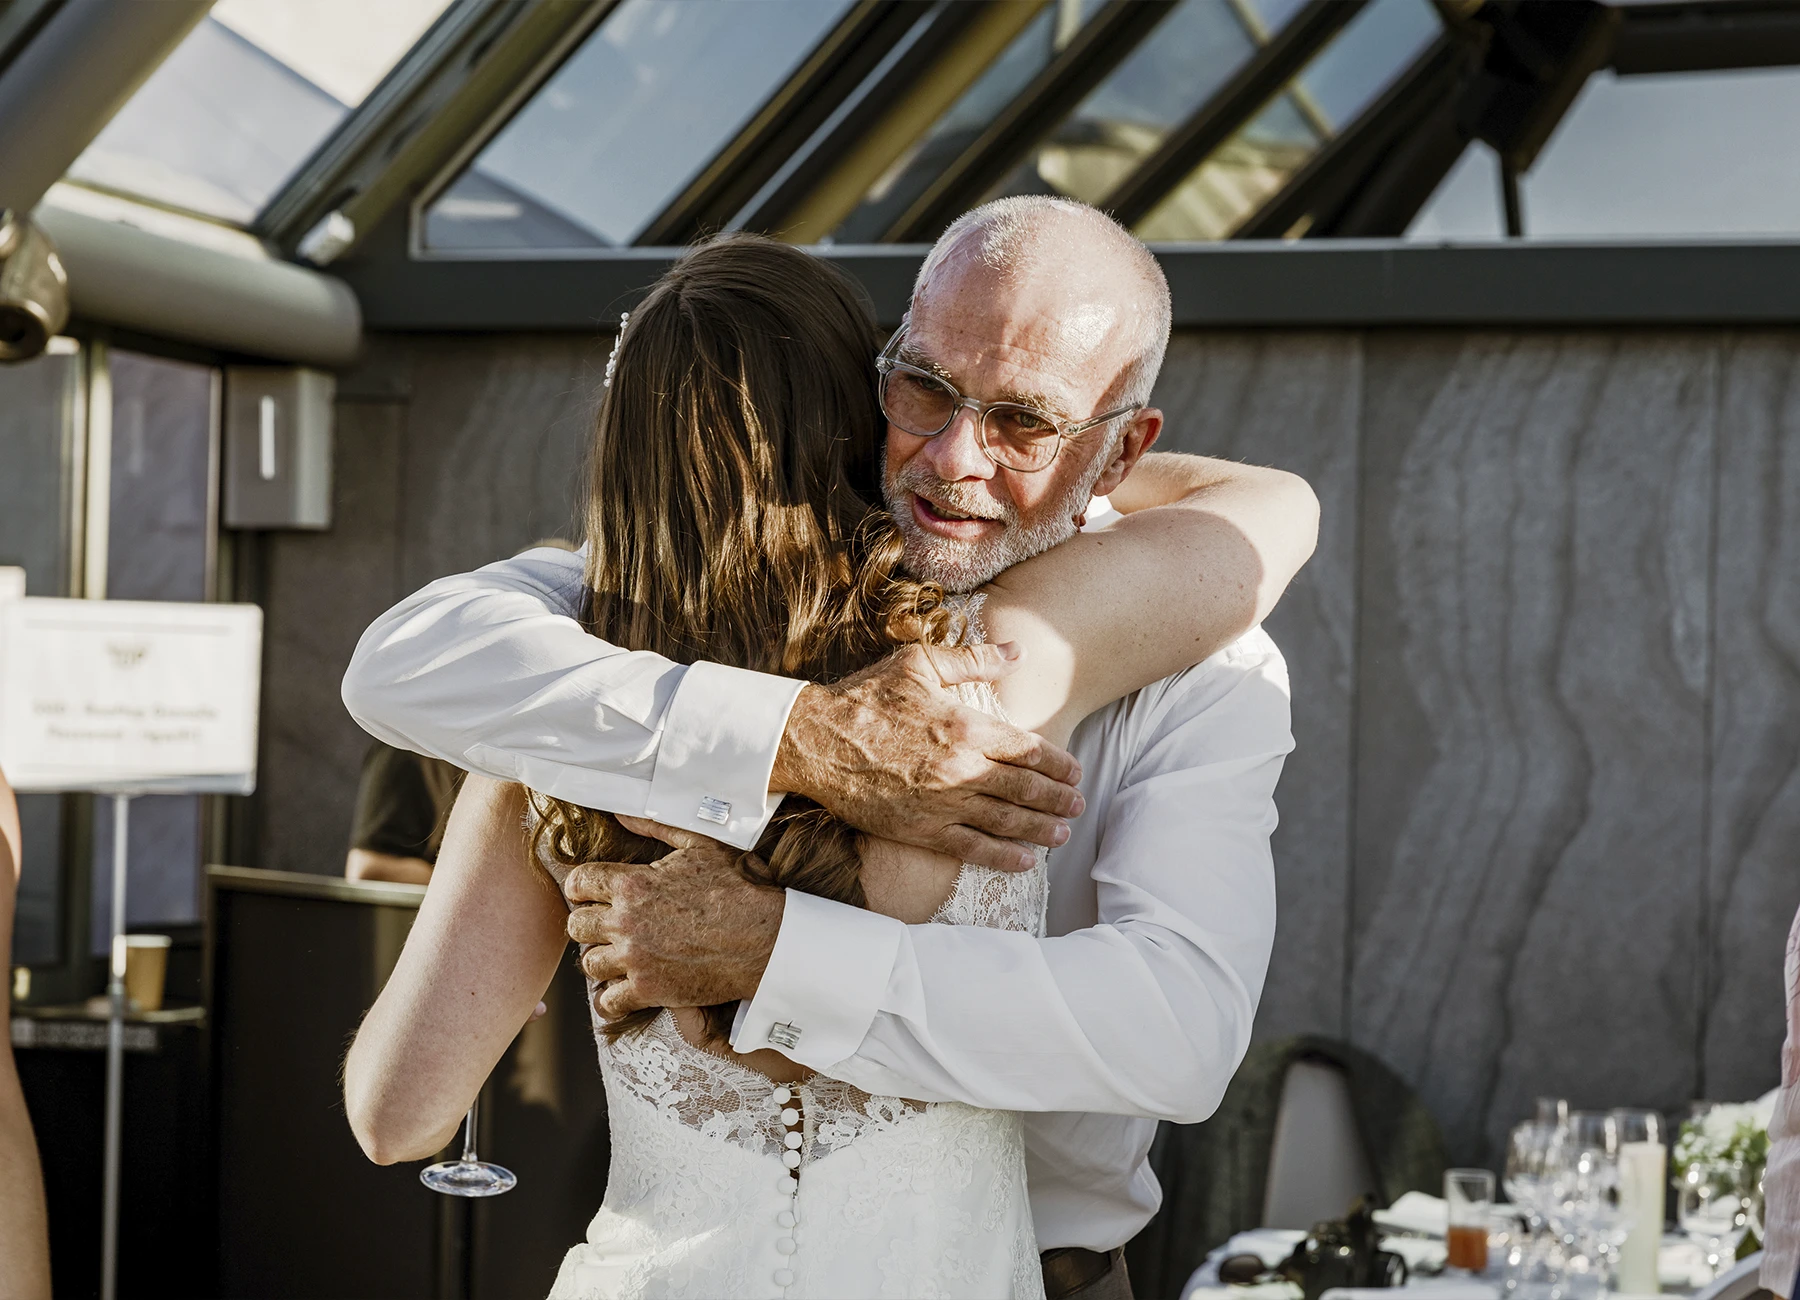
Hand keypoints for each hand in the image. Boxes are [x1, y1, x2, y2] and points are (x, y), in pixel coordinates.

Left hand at [563, 817, 783, 1020]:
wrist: (763, 938)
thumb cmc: (736, 889)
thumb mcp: (700, 845)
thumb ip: (655, 826)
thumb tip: (621, 813)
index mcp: (633, 882)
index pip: (579, 882)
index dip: (582, 887)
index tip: (591, 894)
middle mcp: (626, 921)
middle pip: (576, 926)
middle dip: (589, 924)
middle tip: (608, 926)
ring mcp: (635, 959)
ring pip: (589, 964)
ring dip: (602, 959)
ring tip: (619, 956)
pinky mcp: (648, 990)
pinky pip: (607, 1002)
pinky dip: (612, 999)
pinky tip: (624, 989)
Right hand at [770, 642, 1083, 872]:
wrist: (815, 740)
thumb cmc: (866, 697)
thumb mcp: (919, 663)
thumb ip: (974, 660)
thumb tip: (1018, 652)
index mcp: (966, 726)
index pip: (1029, 750)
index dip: (1058, 764)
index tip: (1076, 772)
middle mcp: (961, 768)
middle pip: (1026, 789)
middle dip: (1059, 800)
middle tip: (1079, 805)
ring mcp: (942, 802)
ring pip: (1006, 822)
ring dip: (1040, 830)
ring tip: (1062, 835)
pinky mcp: (920, 829)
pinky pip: (971, 848)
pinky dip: (1002, 857)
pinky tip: (1024, 861)